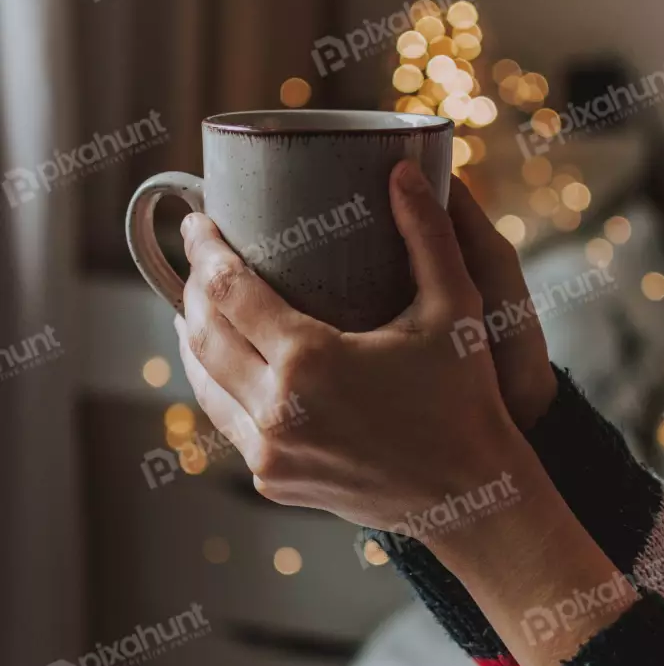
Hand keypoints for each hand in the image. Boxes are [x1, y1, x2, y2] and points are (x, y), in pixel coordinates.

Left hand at [174, 160, 545, 532]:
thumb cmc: (466, 399)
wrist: (469, 494)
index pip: (228, 292)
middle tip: (199, 252)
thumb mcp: (455, 308)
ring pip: (204, 381)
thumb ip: (427, 234)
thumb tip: (404, 170)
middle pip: (203, 333)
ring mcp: (269, 452)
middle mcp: (276, 411)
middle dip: (193, 286)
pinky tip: (221, 362)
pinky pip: (225, 420)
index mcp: (310, 363)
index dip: (205, 250)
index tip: (198, 222)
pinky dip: (214, 382)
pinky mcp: (273, 479)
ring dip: (193, 336)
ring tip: (195, 301)